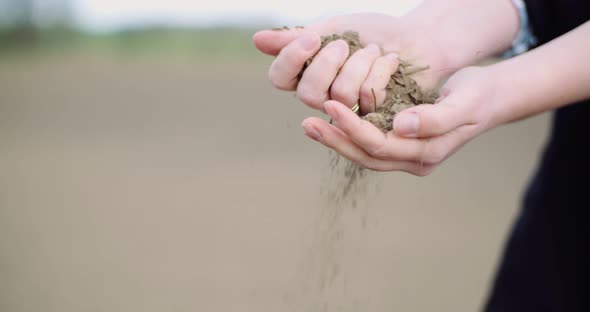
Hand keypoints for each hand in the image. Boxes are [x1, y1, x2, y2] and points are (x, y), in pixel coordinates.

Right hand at [253, 13, 452, 113]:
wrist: (418, 37)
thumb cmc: (373, 31)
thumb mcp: (334, 27)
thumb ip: (298, 37)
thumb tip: (256, 41)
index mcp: (307, 74)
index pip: (280, 78)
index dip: (291, 59)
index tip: (312, 36)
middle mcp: (323, 97)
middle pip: (308, 94)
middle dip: (328, 64)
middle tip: (347, 44)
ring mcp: (349, 111)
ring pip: (341, 96)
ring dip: (360, 64)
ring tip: (376, 50)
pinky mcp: (375, 118)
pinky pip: (368, 98)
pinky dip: (381, 71)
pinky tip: (391, 62)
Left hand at [300, 66, 499, 175]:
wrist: (489, 98)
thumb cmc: (478, 95)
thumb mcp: (464, 102)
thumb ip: (437, 117)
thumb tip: (402, 126)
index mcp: (427, 153)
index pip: (381, 145)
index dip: (353, 128)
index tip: (330, 106)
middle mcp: (414, 160)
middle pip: (367, 156)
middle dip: (336, 140)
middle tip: (307, 124)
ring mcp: (407, 155)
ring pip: (365, 153)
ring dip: (338, 140)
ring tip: (311, 125)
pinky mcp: (402, 145)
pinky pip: (371, 144)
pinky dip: (350, 135)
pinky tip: (332, 122)